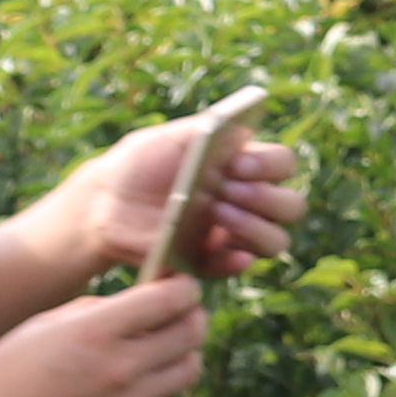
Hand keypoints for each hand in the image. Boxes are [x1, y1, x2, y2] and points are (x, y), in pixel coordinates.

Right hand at [0, 270, 206, 396]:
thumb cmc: (7, 370)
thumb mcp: (48, 323)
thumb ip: (100, 311)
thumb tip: (142, 305)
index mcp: (97, 331)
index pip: (172, 299)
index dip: (184, 286)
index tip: (181, 284)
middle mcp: (120, 369)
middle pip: (192, 333)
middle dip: (192, 314)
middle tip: (182, 310)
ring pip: (187, 369)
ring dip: (183, 351)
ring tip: (162, 343)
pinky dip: (152, 384)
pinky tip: (124, 379)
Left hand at [57, 112, 305, 282]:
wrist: (105, 202)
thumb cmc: (140, 164)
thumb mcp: (169, 137)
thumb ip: (206, 128)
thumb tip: (244, 131)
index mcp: (244, 167)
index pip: (282, 164)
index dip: (270, 164)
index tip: (237, 163)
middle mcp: (247, 202)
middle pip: (290, 206)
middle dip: (265, 198)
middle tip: (226, 188)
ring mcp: (233, 235)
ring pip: (275, 241)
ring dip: (254, 227)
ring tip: (217, 211)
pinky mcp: (211, 262)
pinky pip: (239, 267)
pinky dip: (239, 260)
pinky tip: (230, 251)